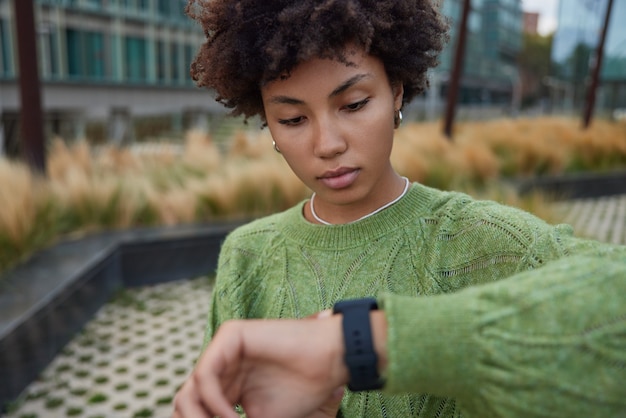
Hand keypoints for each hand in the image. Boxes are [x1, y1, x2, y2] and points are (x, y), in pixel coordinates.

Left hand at [172, 314, 348, 417]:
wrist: (329, 362)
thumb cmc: (303, 390)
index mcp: (227, 387)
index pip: (194, 412)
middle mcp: (221, 368)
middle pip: (185, 402)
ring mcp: (223, 350)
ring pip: (189, 391)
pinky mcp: (230, 335)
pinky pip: (205, 375)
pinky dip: (213, 401)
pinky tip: (232, 415)